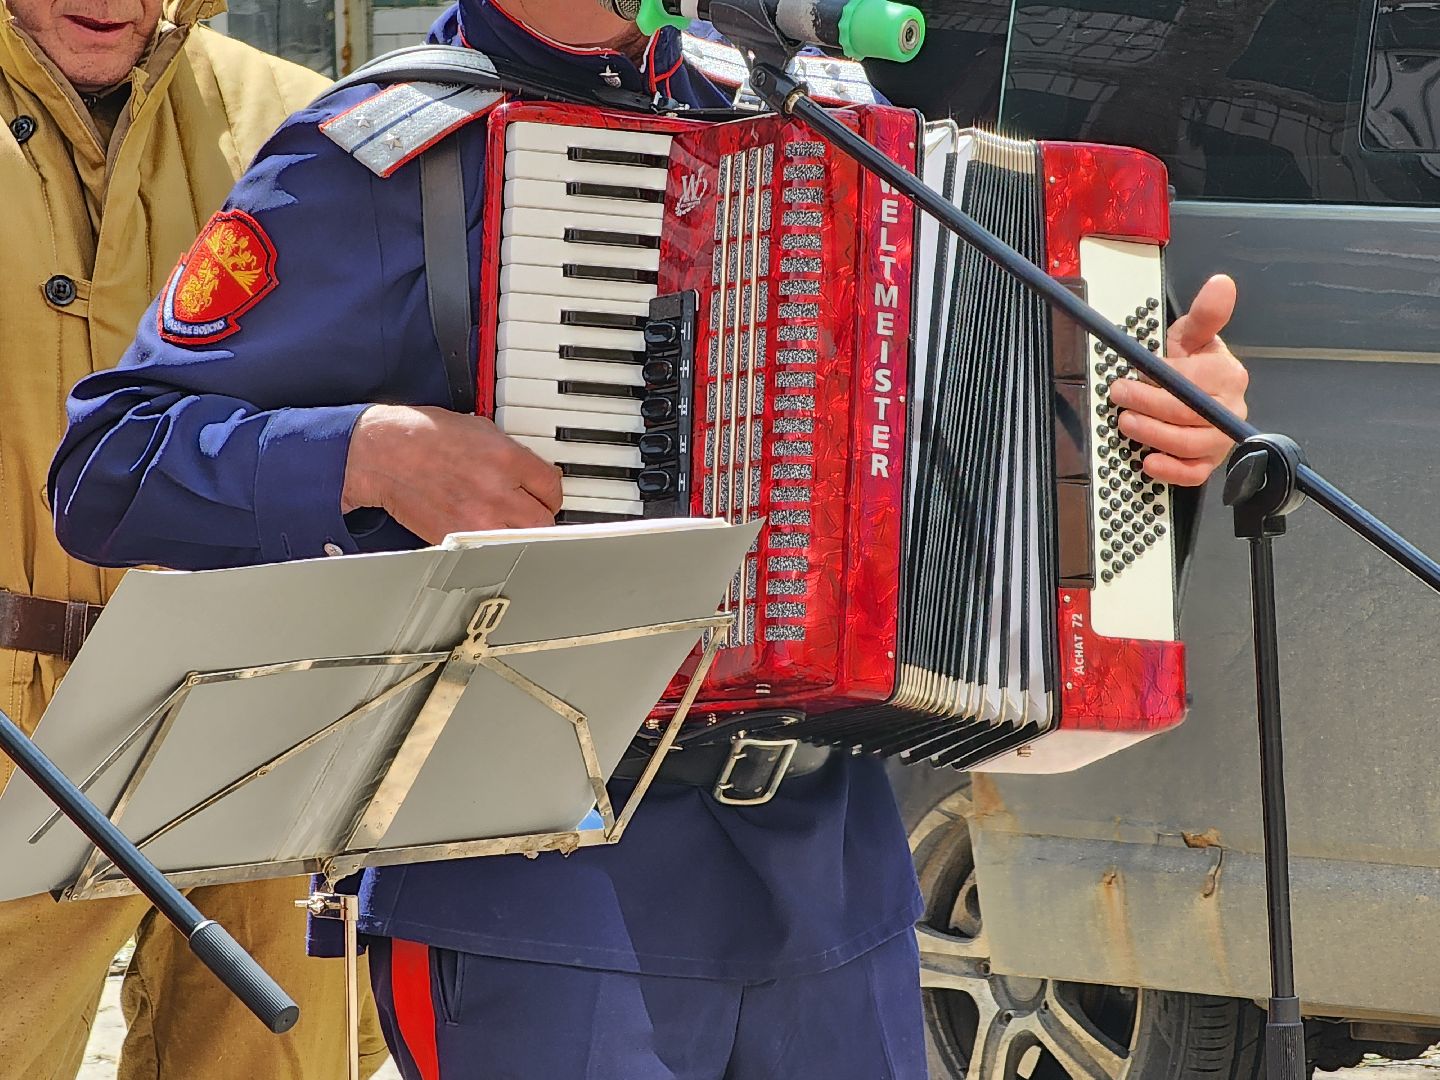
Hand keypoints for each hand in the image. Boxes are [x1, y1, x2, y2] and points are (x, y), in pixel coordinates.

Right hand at [342, 405, 562, 541]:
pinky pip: (491, 548)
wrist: (385, 454)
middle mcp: (497, 491)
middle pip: (545, 520)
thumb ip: (513, 455)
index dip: (551, 491)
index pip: (553, 487)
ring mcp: (478, 519)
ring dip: (522, 534)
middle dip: (542, 516)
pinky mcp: (458, 538)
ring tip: (513, 524)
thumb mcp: (482, 430)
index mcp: (507, 459)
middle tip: (533, 511)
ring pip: (522, 541)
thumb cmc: (426, 437)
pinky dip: (493, 543)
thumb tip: (532, 474)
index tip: (545, 493)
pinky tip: (487, 530)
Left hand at [1107, 274, 1249, 486]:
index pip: (1192, 382)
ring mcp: (1221, 437)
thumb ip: (1205, 314)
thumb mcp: (1191, 334)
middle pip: (1189, 415)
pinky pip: (1195, 473)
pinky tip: (1148, 462)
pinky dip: (1171, 471)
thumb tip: (1222, 284)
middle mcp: (1230, 408)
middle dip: (1148, 406)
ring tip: (1126, 423)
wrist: (1194, 388)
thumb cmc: (1190, 362)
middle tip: (1119, 398)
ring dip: (1153, 435)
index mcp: (1228, 375)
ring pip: (1189, 444)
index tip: (1128, 378)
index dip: (1158, 382)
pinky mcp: (1210, 460)